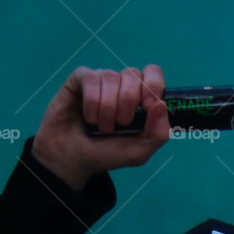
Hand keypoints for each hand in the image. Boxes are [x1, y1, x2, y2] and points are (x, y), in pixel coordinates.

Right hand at [31, 64, 169, 191]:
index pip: (153, 73)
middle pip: (134, 74)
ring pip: (111, 77)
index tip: (145, 108)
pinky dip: (92, 102)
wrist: (72, 160)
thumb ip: (158, 133)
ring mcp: (101, 81)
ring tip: (102, 127)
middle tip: (120, 124)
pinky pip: (91, 78)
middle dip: (128, 103)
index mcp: (140, 98)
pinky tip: (88, 117)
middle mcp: (121, 86)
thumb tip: (161, 104)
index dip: (152, 86)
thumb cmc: (106, 154)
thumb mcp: (139, 152)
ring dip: (107, 108)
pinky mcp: (80, 79)